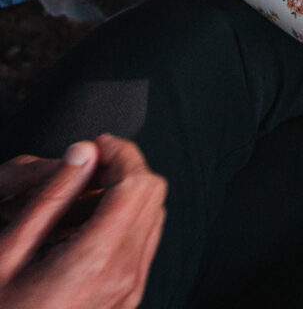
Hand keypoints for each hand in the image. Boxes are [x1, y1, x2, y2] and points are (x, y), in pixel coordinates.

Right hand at [0, 138, 166, 308]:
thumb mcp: (7, 252)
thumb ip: (50, 198)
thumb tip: (82, 152)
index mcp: (96, 259)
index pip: (138, 185)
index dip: (122, 153)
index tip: (98, 144)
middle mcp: (123, 276)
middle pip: (153, 197)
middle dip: (127, 170)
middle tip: (90, 163)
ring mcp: (128, 292)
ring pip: (153, 218)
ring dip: (129, 195)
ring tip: (84, 194)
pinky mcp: (126, 300)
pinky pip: (142, 246)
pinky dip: (126, 223)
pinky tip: (88, 225)